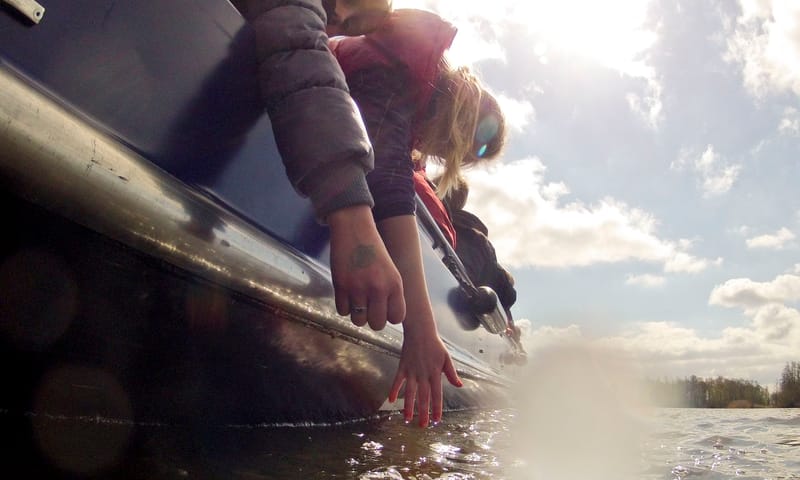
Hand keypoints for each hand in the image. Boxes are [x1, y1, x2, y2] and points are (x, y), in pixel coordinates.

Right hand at [328, 205, 404, 328]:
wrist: (354, 229)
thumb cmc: (373, 250)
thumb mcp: (390, 270)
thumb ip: (390, 293)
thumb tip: (387, 317)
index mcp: (394, 284)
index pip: (397, 317)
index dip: (389, 316)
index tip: (384, 309)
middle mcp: (378, 288)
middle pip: (377, 324)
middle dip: (372, 319)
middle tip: (369, 308)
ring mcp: (358, 288)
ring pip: (358, 321)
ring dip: (357, 315)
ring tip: (357, 301)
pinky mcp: (340, 285)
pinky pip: (343, 311)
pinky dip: (344, 307)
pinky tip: (347, 295)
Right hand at [389, 327, 462, 426]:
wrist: (420, 331)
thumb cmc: (435, 345)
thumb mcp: (446, 358)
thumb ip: (451, 373)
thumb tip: (459, 385)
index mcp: (435, 373)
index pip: (437, 394)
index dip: (437, 408)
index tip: (437, 420)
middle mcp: (423, 374)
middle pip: (423, 397)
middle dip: (423, 412)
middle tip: (422, 425)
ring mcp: (411, 371)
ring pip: (410, 392)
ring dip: (408, 406)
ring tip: (407, 419)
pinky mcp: (403, 367)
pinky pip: (397, 381)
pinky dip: (394, 390)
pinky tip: (392, 401)